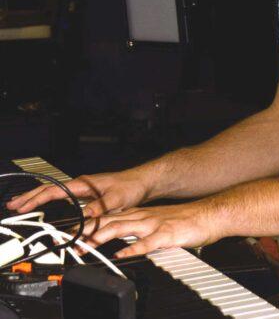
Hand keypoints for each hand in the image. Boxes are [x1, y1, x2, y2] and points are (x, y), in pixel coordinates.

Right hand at [6, 169, 148, 218]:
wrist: (142, 182)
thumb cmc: (130, 186)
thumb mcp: (114, 200)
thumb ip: (97, 209)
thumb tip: (82, 221)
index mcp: (83, 184)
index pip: (54, 191)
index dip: (37, 199)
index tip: (22, 206)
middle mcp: (81, 185)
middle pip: (50, 190)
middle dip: (30, 196)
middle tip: (12, 204)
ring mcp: (83, 189)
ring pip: (55, 193)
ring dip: (38, 198)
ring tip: (21, 204)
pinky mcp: (87, 195)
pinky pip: (63, 197)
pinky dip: (50, 201)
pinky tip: (45, 205)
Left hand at [81, 200, 223, 257]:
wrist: (210, 214)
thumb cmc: (188, 221)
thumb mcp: (159, 223)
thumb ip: (142, 232)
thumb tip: (126, 243)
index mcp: (142, 215)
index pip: (111, 218)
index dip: (91, 226)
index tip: (74, 235)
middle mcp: (145, 217)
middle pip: (111, 221)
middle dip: (89, 231)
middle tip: (71, 242)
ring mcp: (155, 224)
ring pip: (123, 227)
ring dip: (103, 237)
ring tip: (88, 246)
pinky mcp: (167, 234)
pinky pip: (147, 242)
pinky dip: (132, 248)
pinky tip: (121, 255)